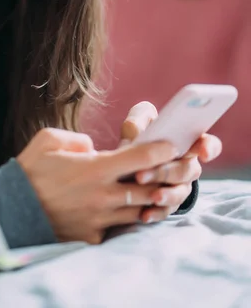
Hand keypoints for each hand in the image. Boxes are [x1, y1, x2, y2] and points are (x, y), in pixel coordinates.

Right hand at [17, 127, 177, 243]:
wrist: (12, 211)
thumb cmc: (30, 171)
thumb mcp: (48, 140)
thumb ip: (77, 139)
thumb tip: (92, 146)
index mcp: (95, 169)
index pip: (139, 158)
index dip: (160, 150)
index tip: (172, 146)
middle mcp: (103, 195)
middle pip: (150, 189)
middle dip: (166, 180)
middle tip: (175, 172)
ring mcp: (99, 218)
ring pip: (140, 211)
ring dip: (153, 202)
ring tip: (162, 192)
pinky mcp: (92, 236)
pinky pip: (119, 227)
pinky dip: (129, 219)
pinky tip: (132, 211)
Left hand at [120, 101, 221, 222]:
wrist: (126, 161)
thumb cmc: (139, 134)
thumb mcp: (137, 123)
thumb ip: (138, 119)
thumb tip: (137, 132)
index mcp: (186, 142)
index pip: (208, 144)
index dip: (209, 148)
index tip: (203, 153)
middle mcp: (188, 166)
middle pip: (187, 170)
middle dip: (166, 172)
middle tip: (142, 174)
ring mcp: (180, 186)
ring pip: (180, 193)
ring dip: (166, 195)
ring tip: (152, 197)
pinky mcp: (168, 204)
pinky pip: (167, 211)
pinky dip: (156, 213)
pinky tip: (145, 214)